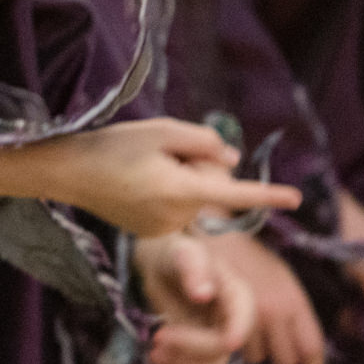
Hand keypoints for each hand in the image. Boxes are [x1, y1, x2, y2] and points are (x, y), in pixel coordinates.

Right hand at [6, 118, 299, 237]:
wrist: (67, 172)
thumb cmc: (113, 146)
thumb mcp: (162, 131)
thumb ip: (205, 142)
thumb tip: (231, 159)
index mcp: (183, 191)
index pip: (235, 193)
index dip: (268, 195)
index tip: (296, 199)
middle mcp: (178, 217)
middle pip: (212, 187)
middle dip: (200, 167)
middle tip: (162, 152)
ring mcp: (164, 229)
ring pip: (194, 197)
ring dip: (181, 179)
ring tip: (142, 167)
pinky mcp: (151, 232)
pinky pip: (177, 208)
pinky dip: (167, 193)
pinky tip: (136, 182)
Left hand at [134, 233, 255, 363]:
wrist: (160, 266)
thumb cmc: (174, 253)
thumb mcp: (182, 252)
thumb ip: (193, 267)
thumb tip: (203, 293)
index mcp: (235, 293)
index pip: (245, 315)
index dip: (240, 330)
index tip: (229, 342)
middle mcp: (232, 320)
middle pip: (221, 348)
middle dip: (189, 349)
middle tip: (157, 339)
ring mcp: (218, 339)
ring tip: (155, 352)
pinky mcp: (204, 352)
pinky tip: (165, 363)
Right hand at [202, 230, 324, 363]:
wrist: (217, 240)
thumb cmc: (254, 259)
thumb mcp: (285, 280)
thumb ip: (296, 312)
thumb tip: (306, 346)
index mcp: (294, 302)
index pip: (311, 347)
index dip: (311, 363)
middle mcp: (273, 313)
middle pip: (285, 359)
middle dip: (282, 358)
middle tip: (277, 351)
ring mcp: (246, 318)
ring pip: (258, 357)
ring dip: (258, 352)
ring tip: (253, 338)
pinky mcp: (222, 320)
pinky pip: (235, 349)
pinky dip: (237, 346)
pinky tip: (234, 332)